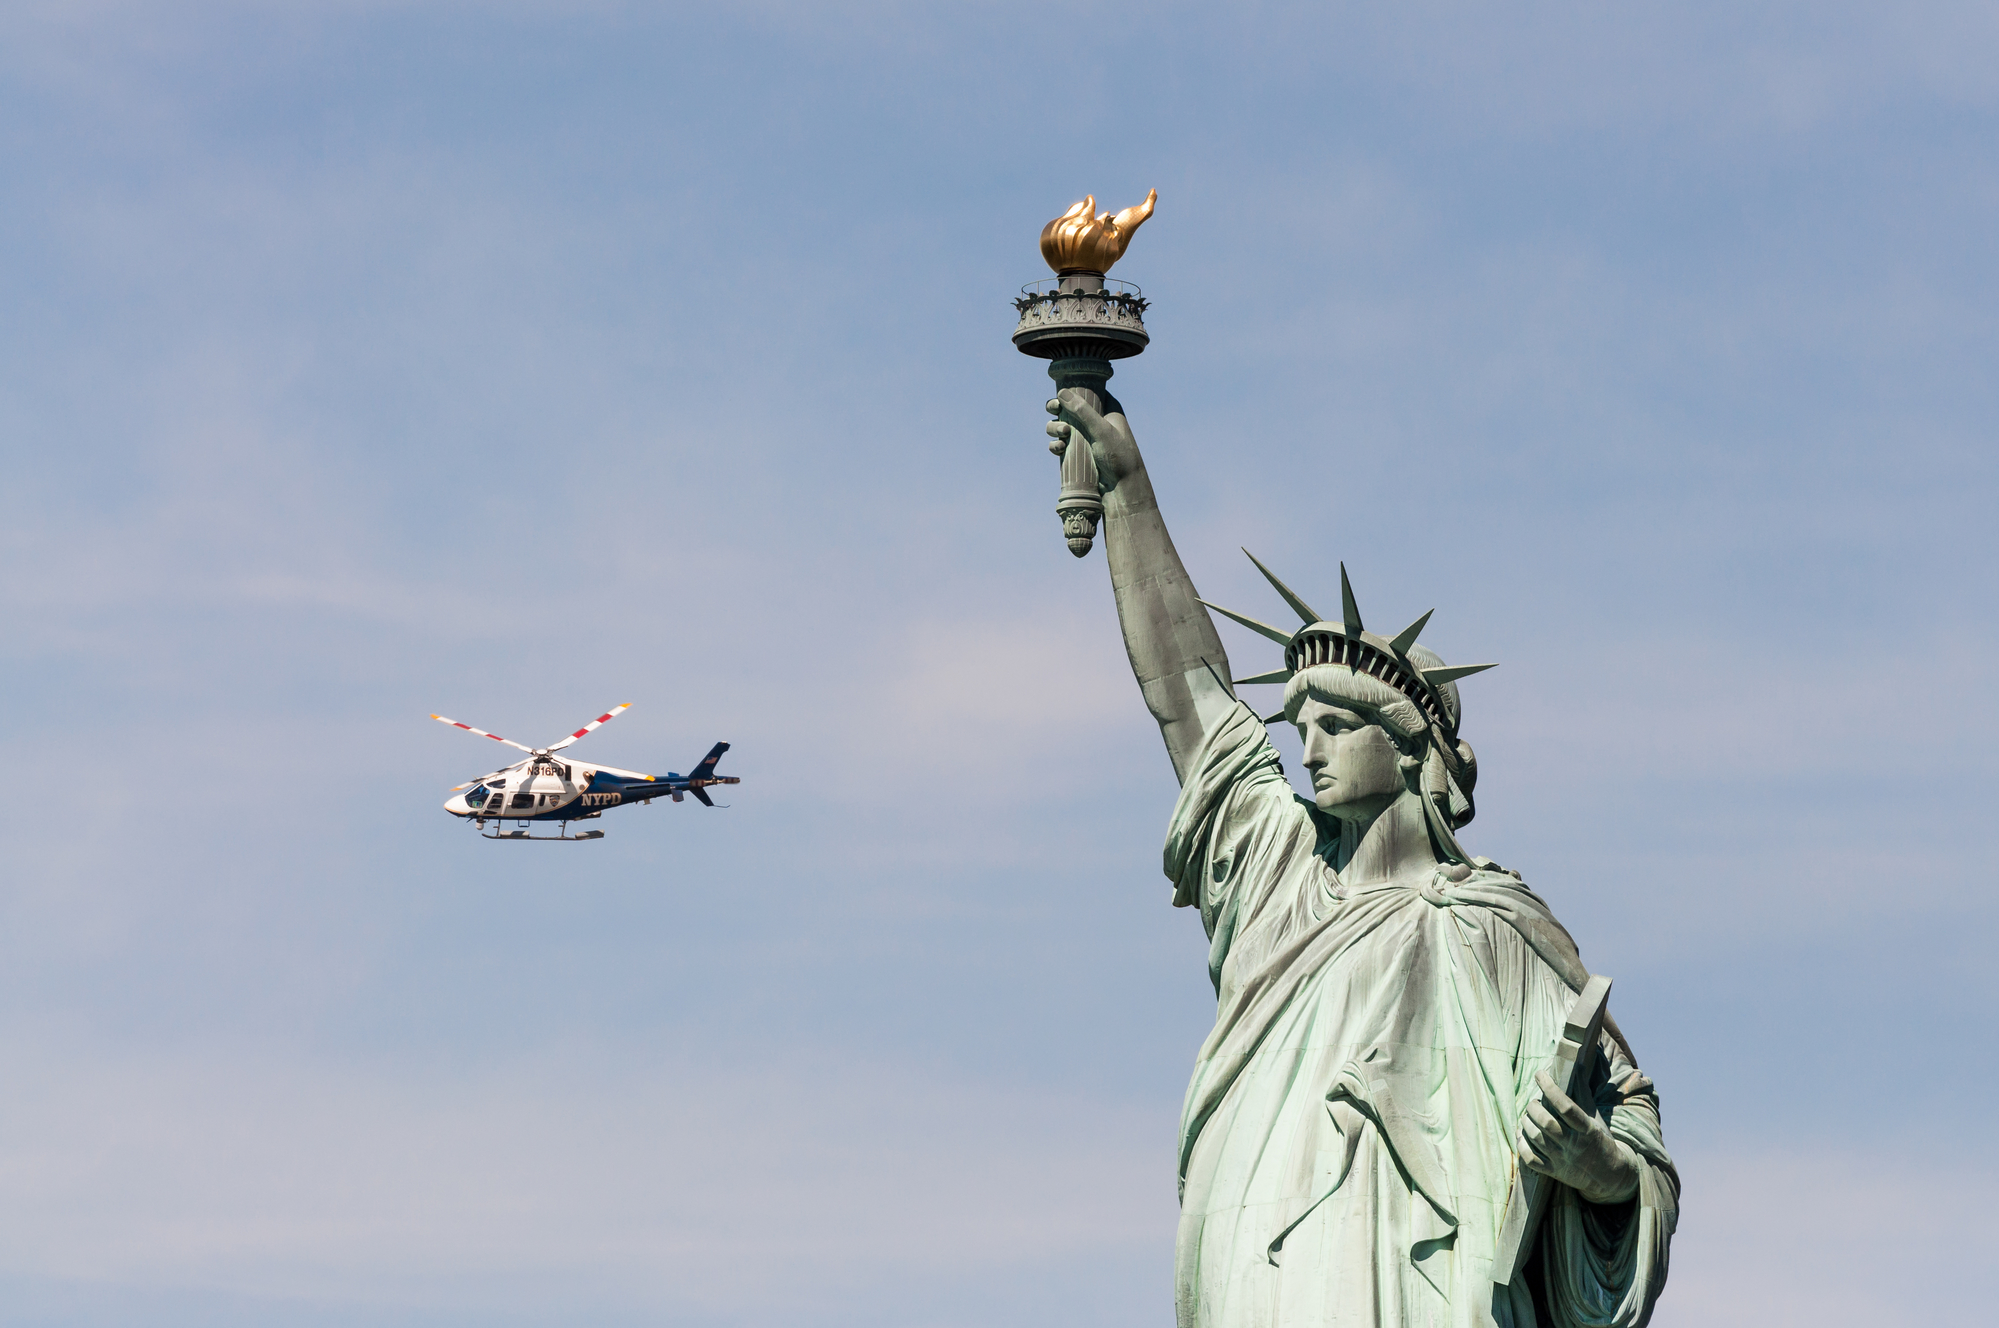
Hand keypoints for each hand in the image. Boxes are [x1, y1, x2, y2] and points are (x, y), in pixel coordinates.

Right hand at [1046, 388, 1144, 494]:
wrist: (1122, 491)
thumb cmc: (1119, 457)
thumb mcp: (1101, 430)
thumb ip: (1083, 411)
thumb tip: (1062, 392)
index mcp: (1108, 411)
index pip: (1088, 393)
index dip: (1072, 391)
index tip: (1060, 394)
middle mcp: (1096, 423)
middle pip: (1070, 408)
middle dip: (1058, 410)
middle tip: (1053, 410)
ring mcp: (1086, 439)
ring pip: (1062, 427)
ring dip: (1055, 428)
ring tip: (1062, 434)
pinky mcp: (1079, 455)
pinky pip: (1061, 445)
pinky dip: (1056, 445)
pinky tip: (1058, 449)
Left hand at [1516, 1070, 1640, 1204]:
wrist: (1609, 1175)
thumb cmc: (1599, 1139)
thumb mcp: (1595, 1117)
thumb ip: (1582, 1093)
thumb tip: (1573, 1065)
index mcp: (1587, 1129)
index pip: (1566, 1106)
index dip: (1550, 1087)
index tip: (1540, 1074)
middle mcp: (1573, 1145)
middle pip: (1546, 1123)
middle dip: (1534, 1107)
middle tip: (1534, 1102)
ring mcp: (1561, 1160)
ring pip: (1536, 1138)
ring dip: (1526, 1122)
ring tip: (1528, 1115)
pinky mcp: (1553, 1171)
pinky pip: (1530, 1159)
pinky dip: (1521, 1144)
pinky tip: (1522, 1133)